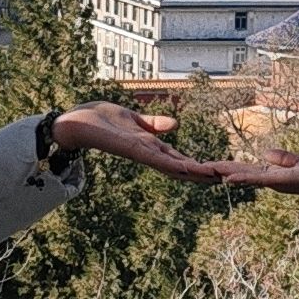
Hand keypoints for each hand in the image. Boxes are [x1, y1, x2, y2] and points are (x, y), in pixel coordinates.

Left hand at [44, 103, 212, 178]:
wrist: (73, 123)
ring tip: (213, 176)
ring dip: (191, 171)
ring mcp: (139, 152)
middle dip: (200, 173)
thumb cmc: (98, 120)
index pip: (177, 159)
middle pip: (178, 167)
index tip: (217, 171)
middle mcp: (146, 153)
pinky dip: (170, 163)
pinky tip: (186, 168)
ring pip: (170, 165)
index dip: (197, 165)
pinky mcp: (130, 148)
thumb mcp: (133, 119)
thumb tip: (175, 126)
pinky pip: (154, 157)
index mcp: (148, 146)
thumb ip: (153, 124)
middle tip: (225, 179)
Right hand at [207, 154, 298, 196]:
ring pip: (245, 176)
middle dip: (221, 170)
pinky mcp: (283, 181)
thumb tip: (264, 154)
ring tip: (207, 169)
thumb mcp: (298, 162)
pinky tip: (229, 178)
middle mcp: (271, 180)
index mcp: (273, 175)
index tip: (210, 164)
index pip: (246, 170)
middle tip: (198, 168)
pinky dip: (244, 178)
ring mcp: (276, 182)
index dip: (228, 167)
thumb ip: (282, 158)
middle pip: (241, 174)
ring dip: (226, 173)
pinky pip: (259, 179)